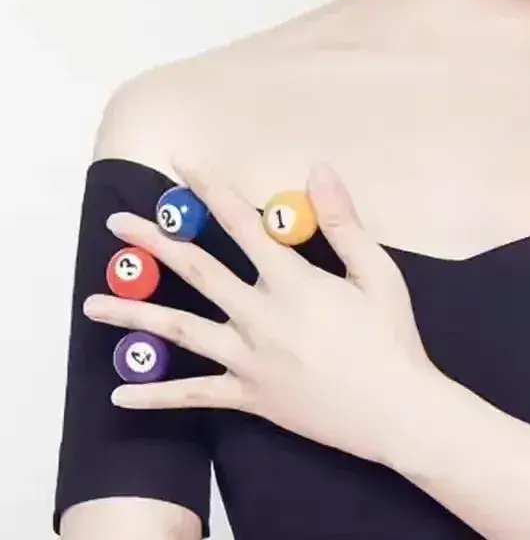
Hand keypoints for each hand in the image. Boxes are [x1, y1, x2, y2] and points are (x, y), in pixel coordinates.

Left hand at [83, 160, 441, 466]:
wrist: (394, 409)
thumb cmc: (389, 336)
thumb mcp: (377, 271)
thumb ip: (343, 221)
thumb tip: (319, 169)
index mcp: (291, 281)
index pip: (241, 224)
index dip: (210, 190)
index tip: (182, 165)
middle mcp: (259, 316)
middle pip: (196, 271)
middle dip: (154, 243)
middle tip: (117, 224)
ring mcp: (248, 360)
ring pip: (180, 332)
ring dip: (134, 315)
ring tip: (91, 304)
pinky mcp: (248, 397)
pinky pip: (194, 395)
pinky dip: (156, 397)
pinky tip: (120, 397)